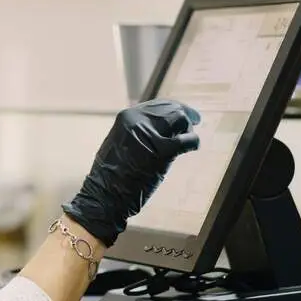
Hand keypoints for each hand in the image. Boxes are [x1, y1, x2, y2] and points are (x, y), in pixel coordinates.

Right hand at [60, 100, 200, 246]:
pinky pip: (187, 140)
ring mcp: (149, 135)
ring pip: (180, 119)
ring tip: (187, 139)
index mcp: (125, 117)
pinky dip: (193, 142)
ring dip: (188, 129)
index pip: (157, 105)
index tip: (184, 113)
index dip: (173, 107)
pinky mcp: (162, 152)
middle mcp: (137, 121)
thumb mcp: (118, 143)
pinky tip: (193, 147)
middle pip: (171, 109)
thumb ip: (135, 131)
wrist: (105, 195)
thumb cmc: (111, 175)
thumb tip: (157, 126)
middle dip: (184, 115)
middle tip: (195, 121)